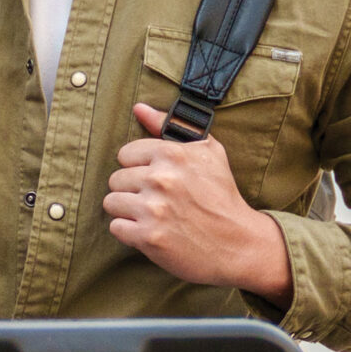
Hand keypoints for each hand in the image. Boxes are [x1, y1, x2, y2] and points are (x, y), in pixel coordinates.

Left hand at [104, 102, 292, 300]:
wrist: (239, 243)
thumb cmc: (222, 195)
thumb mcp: (208, 151)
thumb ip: (170, 125)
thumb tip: (139, 108)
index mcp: (172, 154)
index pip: (125, 154)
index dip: (138, 167)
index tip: (155, 178)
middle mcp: (160, 179)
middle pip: (115, 179)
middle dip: (132, 190)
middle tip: (155, 200)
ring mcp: (153, 210)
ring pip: (111, 202)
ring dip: (127, 210)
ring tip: (150, 215)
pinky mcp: (148, 237)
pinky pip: (116, 227)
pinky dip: (129, 231)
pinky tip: (149, 231)